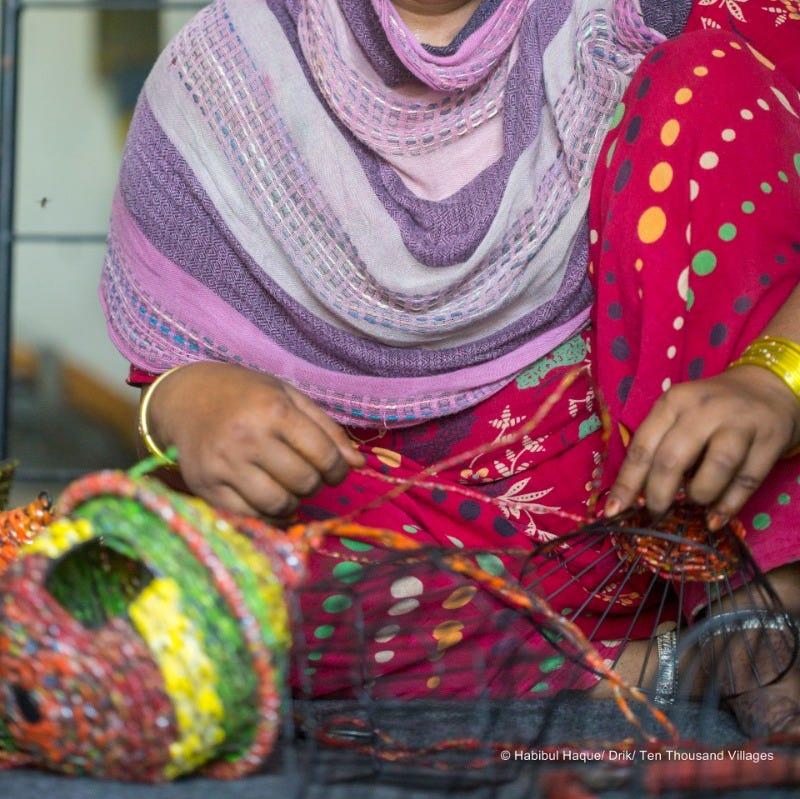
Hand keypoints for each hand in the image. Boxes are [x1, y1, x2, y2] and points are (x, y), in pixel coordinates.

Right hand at [146, 362, 364, 517]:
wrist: (185, 398)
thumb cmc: (245, 395)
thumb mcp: (289, 397)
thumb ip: (326, 429)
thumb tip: (357, 464)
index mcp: (274, 410)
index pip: (324, 455)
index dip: (338, 469)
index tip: (335, 470)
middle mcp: (248, 438)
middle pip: (303, 482)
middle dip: (314, 484)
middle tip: (307, 474)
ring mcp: (224, 464)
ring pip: (278, 504)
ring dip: (293, 502)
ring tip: (287, 486)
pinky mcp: (205, 486)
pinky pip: (249, 516)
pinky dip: (266, 512)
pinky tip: (266, 496)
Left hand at [606, 365, 799, 526]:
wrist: (767, 388)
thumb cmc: (709, 410)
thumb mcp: (678, 415)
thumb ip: (658, 447)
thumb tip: (635, 496)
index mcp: (673, 402)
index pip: (642, 447)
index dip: (627, 483)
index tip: (613, 511)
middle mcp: (704, 410)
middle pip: (673, 459)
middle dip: (659, 495)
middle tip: (656, 513)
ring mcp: (739, 423)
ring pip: (715, 468)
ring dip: (698, 496)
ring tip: (693, 504)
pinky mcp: (770, 440)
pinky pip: (746, 481)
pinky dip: (728, 506)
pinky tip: (714, 519)